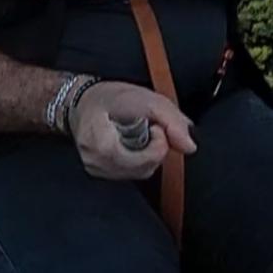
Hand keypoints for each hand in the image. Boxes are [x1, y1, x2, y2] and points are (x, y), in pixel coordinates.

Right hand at [72, 81, 197, 182]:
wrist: (81, 102)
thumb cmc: (111, 98)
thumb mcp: (145, 98)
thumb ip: (171, 120)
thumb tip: (190, 147)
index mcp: (101, 144)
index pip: (141, 160)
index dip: (157, 145)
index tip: (155, 126)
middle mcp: (96, 163)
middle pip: (143, 168)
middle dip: (155, 149)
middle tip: (150, 128)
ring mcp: (97, 171)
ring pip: (139, 173)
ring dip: (149, 155)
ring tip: (140, 133)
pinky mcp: (101, 174)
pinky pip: (131, 173)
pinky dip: (139, 160)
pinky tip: (133, 144)